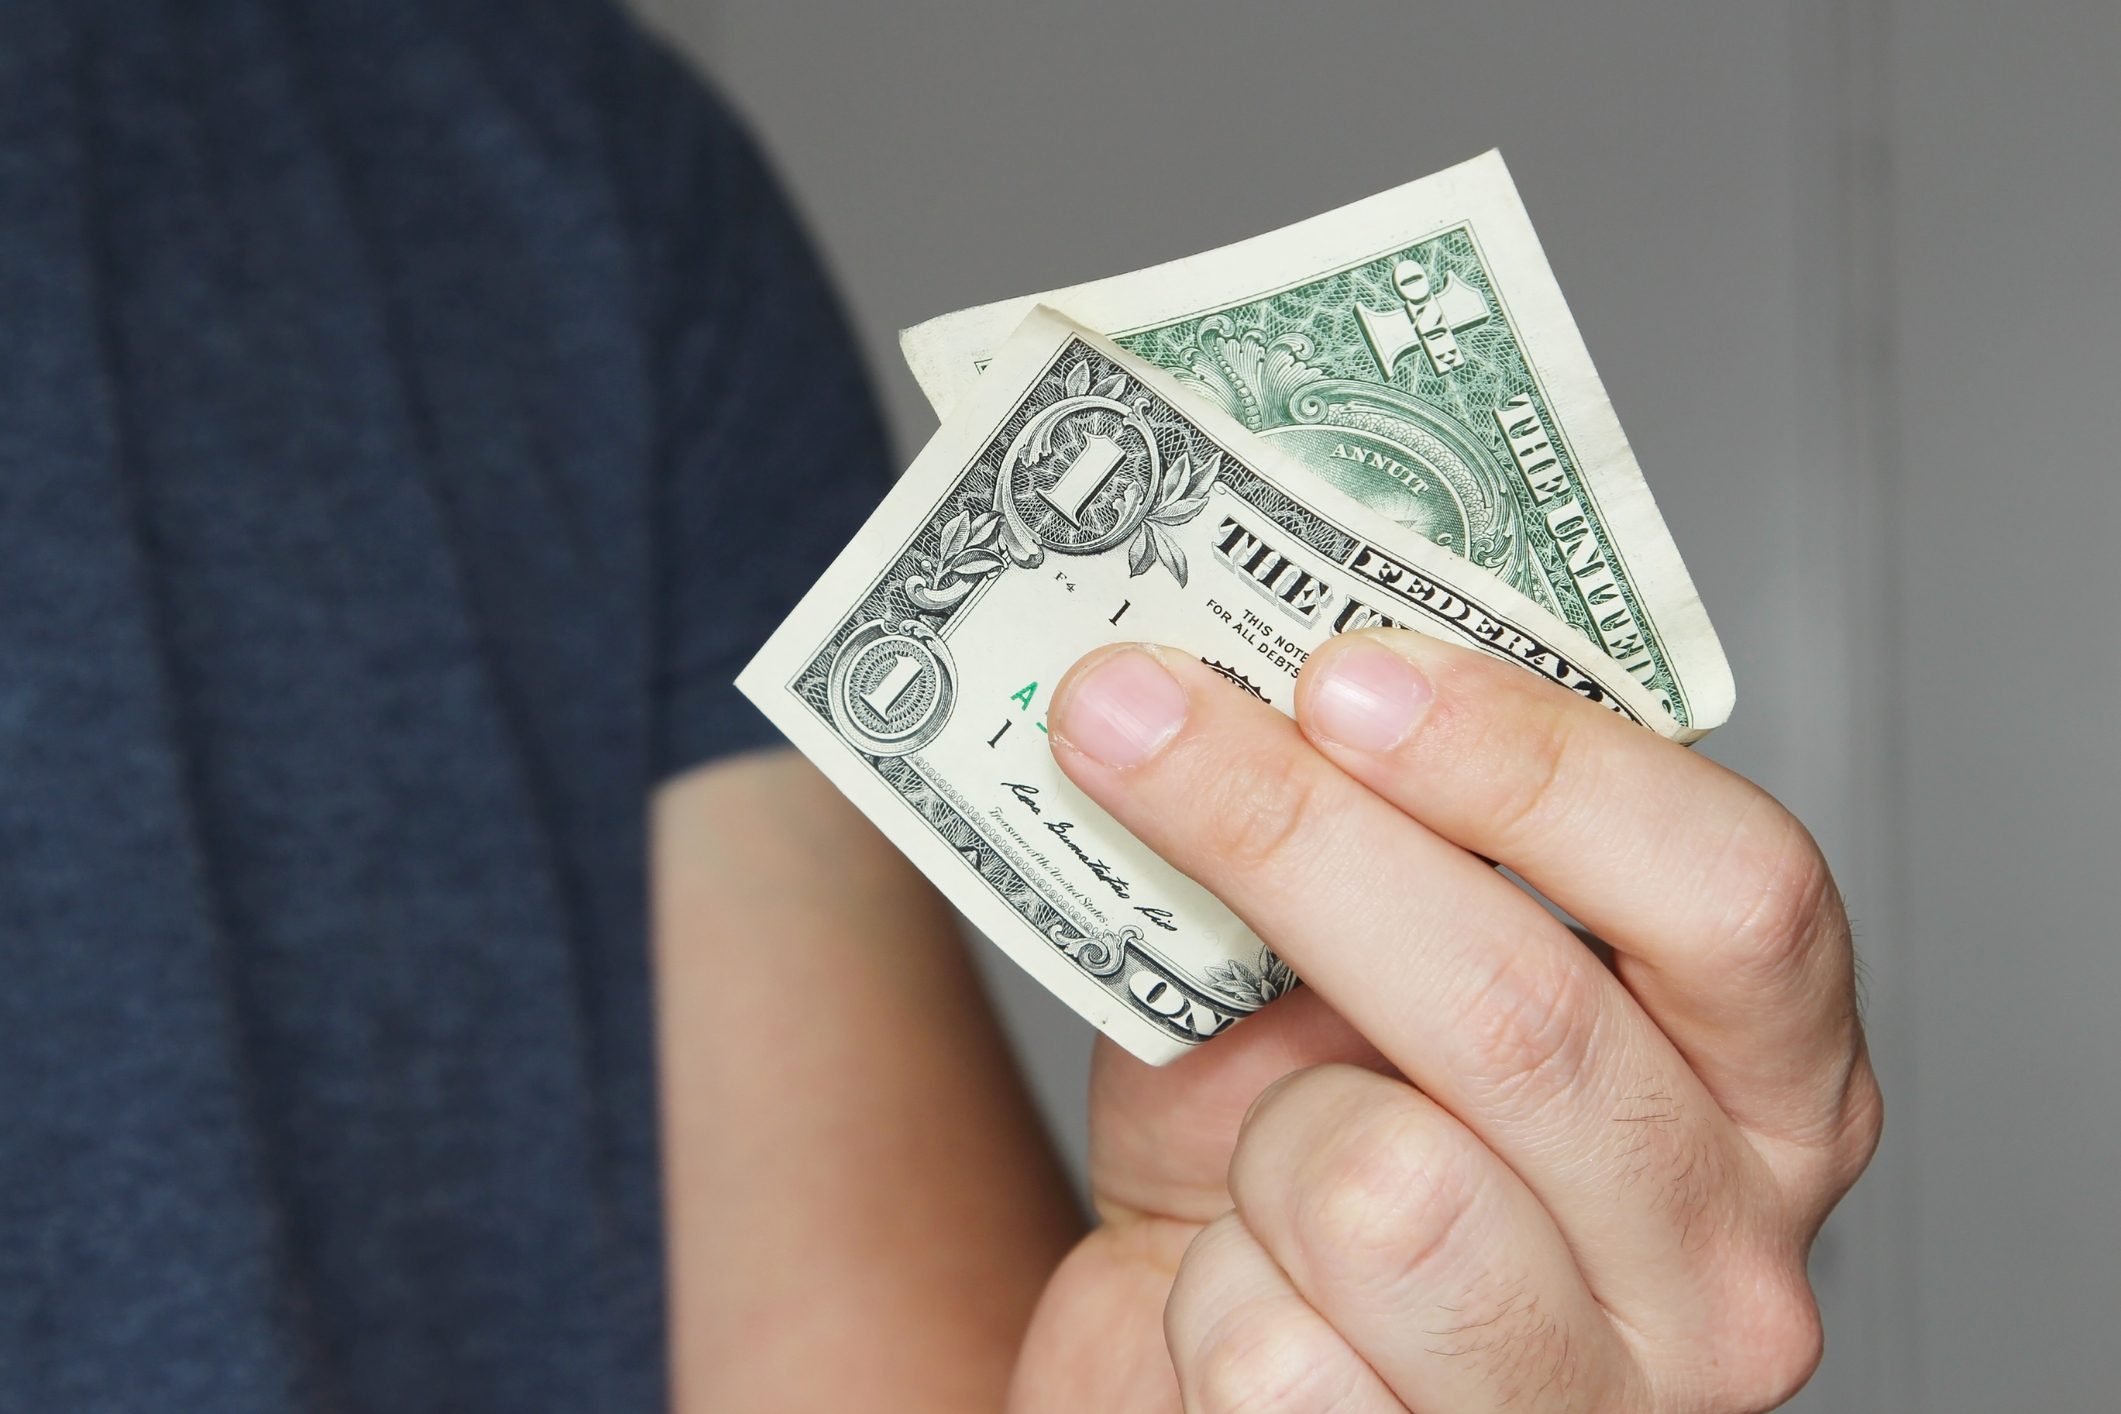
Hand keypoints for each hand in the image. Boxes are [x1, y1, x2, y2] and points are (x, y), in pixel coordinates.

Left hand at [1006, 630, 1880, 1412]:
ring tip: (1258, 1163)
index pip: (1736, 892)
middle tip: (1125, 713)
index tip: (1338, 669)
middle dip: (1290, 837)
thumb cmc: (1289, 1159)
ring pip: (1379, 1188)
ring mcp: (1602, 1398)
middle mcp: (1732, 1256)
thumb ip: (1332, 846)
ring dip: (1256, 1142)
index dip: (1533, 761)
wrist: (1210, 1365)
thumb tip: (1218, 671)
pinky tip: (1241, 1298)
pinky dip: (1204, 1298)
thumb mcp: (1323, 980)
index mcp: (1764, 1083)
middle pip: (1528, 1011)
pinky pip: (1272, 1353)